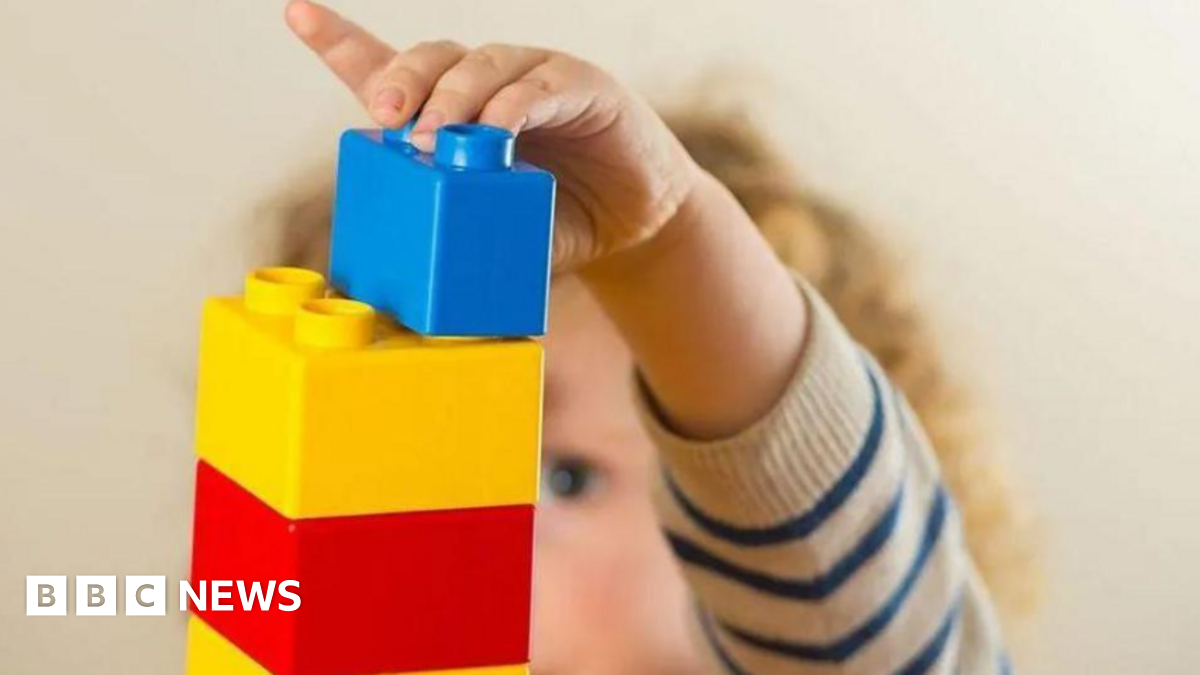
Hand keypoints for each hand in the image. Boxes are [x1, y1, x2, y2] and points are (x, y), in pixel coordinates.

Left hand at [285, 0, 700, 271]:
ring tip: (433, 139)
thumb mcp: (494, 235)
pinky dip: (515, 105)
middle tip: (385, 117)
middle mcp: (487, 84)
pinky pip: (540, 85)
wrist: (635, 224)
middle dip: (400, 81)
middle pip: (429, 59)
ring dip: (453, 97)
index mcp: (454, 113)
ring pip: (480, 65)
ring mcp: (533, 77)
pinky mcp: (579, 86)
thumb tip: (403, 305)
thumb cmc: (554, 223)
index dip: (342, 41)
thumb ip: (457, 244)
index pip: (387, 67)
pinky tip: (500, 129)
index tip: (299, 15)